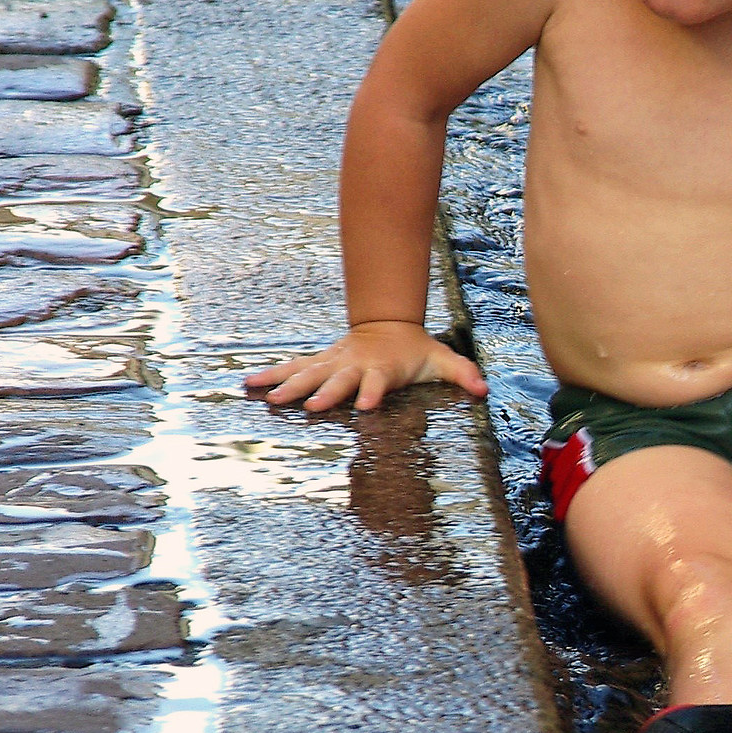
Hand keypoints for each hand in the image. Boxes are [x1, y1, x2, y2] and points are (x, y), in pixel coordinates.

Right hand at [244, 320, 487, 413]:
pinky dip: (270, 375)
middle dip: (324, 393)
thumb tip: (484, 389)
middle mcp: (354, 366)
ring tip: (264, 398)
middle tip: (309, 407)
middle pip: (337, 380)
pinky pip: (292, 369)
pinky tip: (247, 385)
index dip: (372, 393)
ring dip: (287, 385)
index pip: (377, 383)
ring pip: (307, 374)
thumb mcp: (442, 361)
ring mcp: (334, 363)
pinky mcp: (320, 363)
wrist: (388, 324)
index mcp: (381, 369)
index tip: (365, 407)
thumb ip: (463, 374)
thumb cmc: (416, 351)